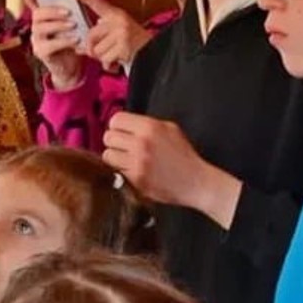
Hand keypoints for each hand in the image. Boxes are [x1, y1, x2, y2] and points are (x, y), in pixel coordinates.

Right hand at [25, 0, 86, 90]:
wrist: (72, 66)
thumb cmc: (73, 41)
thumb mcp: (74, 23)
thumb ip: (72, 11)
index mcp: (43, 16)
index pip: (31, 1)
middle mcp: (37, 26)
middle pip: (37, 14)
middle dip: (52, 11)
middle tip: (68, 12)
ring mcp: (37, 40)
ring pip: (40, 28)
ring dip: (58, 25)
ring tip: (73, 25)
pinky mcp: (41, 52)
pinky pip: (48, 45)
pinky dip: (63, 41)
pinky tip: (75, 40)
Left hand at [76, 0, 154, 70]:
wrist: (154, 55)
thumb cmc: (133, 46)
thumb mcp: (119, 33)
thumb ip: (102, 33)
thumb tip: (82, 47)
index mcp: (116, 14)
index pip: (98, 3)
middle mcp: (119, 20)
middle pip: (90, 36)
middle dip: (94, 50)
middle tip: (106, 52)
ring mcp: (122, 32)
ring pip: (97, 51)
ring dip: (103, 59)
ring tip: (116, 56)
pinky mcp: (124, 45)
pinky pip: (105, 60)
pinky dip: (109, 65)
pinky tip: (118, 62)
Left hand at [102, 112, 241, 226]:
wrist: (195, 181)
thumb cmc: (183, 155)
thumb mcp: (169, 130)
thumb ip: (145, 125)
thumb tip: (124, 124)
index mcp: (150, 127)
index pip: (116, 120)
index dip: (117, 127)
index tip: (122, 133)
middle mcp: (141, 142)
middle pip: (108, 137)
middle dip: (114, 143)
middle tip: (123, 149)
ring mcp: (137, 162)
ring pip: (107, 155)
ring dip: (114, 158)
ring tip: (126, 161)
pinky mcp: (135, 179)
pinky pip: (115, 171)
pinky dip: (120, 172)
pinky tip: (131, 172)